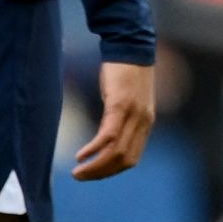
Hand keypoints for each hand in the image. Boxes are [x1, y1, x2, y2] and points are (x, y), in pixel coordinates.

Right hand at [73, 61, 154, 180]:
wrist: (131, 44)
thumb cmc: (126, 71)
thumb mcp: (127, 99)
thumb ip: (123, 118)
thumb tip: (108, 135)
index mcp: (145, 123)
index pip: (131, 159)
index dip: (111, 171)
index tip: (93, 173)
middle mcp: (142, 122)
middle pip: (123, 160)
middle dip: (100, 173)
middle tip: (81, 177)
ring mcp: (132, 114)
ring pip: (115, 152)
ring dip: (95, 166)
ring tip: (77, 172)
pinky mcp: (120, 104)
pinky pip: (108, 135)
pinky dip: (94, 149)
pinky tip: (80, 155)